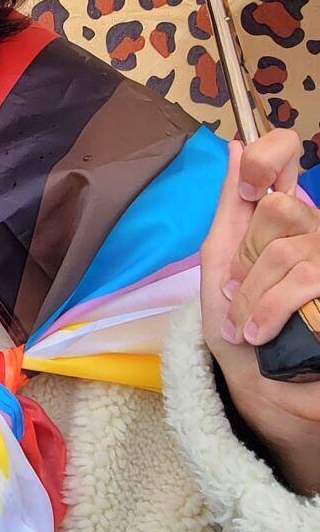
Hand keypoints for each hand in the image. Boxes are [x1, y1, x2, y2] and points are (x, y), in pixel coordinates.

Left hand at [201, 131, 319, 494]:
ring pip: (289, 252)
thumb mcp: (222, 262)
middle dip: (245, 260)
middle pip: (278, 210)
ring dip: (251, 298)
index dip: (265, 159)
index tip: (246, 192)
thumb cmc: (239, 322)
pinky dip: (269, 310)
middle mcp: (315, 231)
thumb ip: (230, 205)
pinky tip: (260, 333)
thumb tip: (234, 145)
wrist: (259, 386)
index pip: (284, 152)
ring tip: (246, 328)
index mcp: (286, 214)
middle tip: (238, 294)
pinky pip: (305, 280)